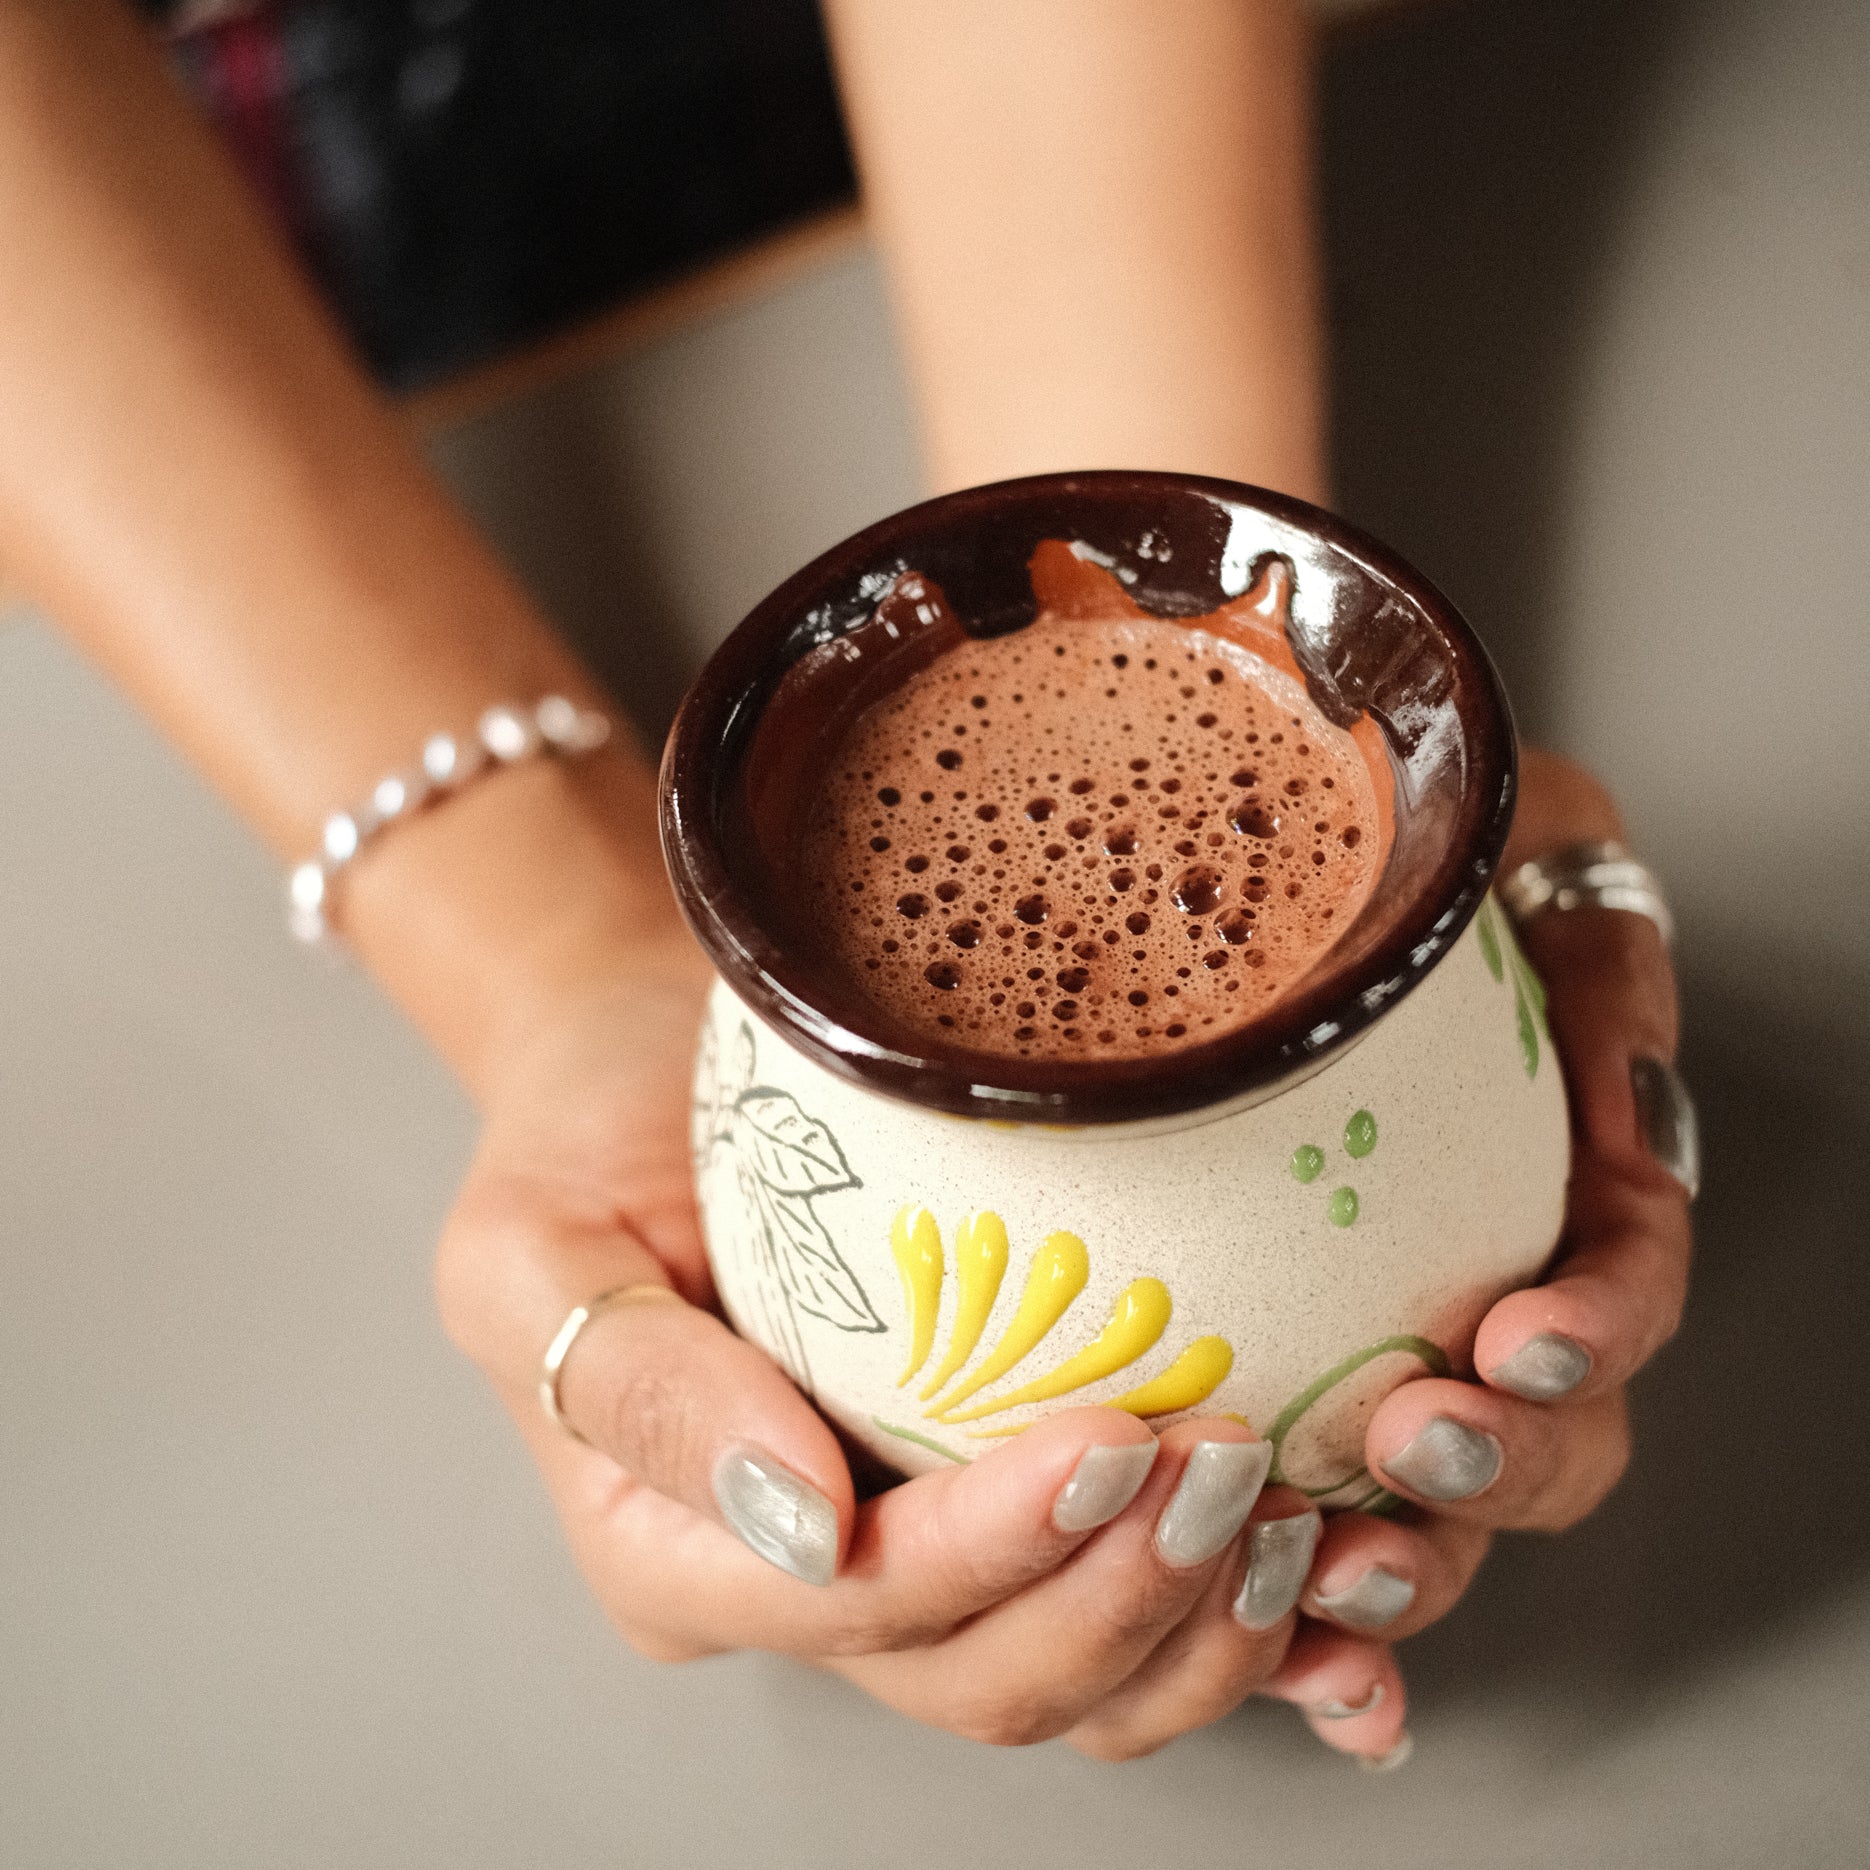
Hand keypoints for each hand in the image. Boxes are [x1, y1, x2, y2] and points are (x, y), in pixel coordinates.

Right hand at [433, 934, 1353, 1758]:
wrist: (649, 1069)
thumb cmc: (583, 1138)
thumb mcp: (534, 1244)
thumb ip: (639, 1387)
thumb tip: (799, 1521)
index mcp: (679, 1552)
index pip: (855, 1605)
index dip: (990, 1551)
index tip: (1106, 1441)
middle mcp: (806, 1587)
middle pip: (985, 1675)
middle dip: (1122, 1598)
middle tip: (1230, 1469)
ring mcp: (911, 1563)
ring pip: (1074, 1681)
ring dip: (1201, 1628)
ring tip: (1294, 1522)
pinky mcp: (993, 1513)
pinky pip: (1127, 1615)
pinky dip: (1238, 1633)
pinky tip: (1340, 1613)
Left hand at [1262, 747, 1694, 1758]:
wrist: (1286, 898)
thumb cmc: (1402, 885)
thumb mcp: (1507, 876)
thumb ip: (1589, 968)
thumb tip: (1613, 1093)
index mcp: (1555, 1188)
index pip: (1620, 1278)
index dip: (1596, 1327)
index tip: (1523, 1337)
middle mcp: (1489, 1290)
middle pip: (1552, 1433)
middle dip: (1502, 1467)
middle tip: (1418, 1442)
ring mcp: (1392, 1358)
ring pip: (1439, 1509)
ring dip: (1406, 1563)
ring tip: (1333, 1579)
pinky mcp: (1281, 1401)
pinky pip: (1310, 1523)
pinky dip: (1315, 1619)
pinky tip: (1295, 1664)